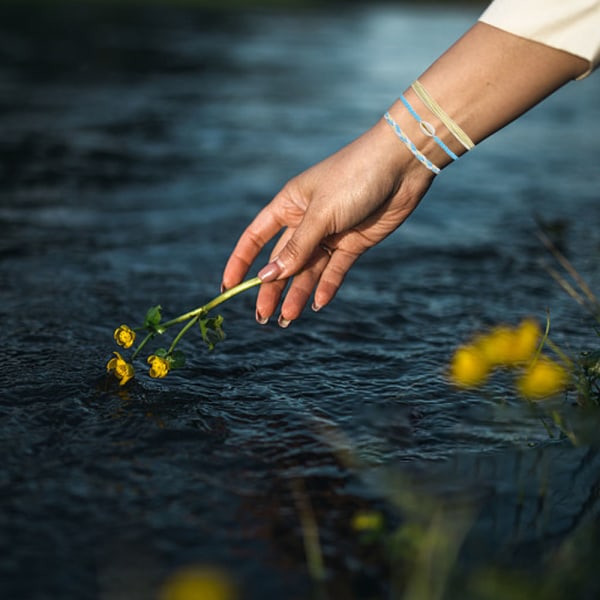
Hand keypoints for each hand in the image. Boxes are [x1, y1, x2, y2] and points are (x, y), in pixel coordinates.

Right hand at [221, 115, 434, 325]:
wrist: (401, 165)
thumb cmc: (354, 177)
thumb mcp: (321, 214)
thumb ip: (296, 248)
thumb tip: (268, 276)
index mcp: (288, 205)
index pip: (255, 238)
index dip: (240, 262)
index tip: (228, 287)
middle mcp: (306, 222)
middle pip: (282, 261)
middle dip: (271, 289)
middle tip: (262, 318)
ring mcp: (330, 234)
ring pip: (308, 270)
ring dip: (297, 294)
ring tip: (287, 320)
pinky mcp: (353, 243)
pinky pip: (335, 270)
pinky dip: (327, 286)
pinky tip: (318, 305)